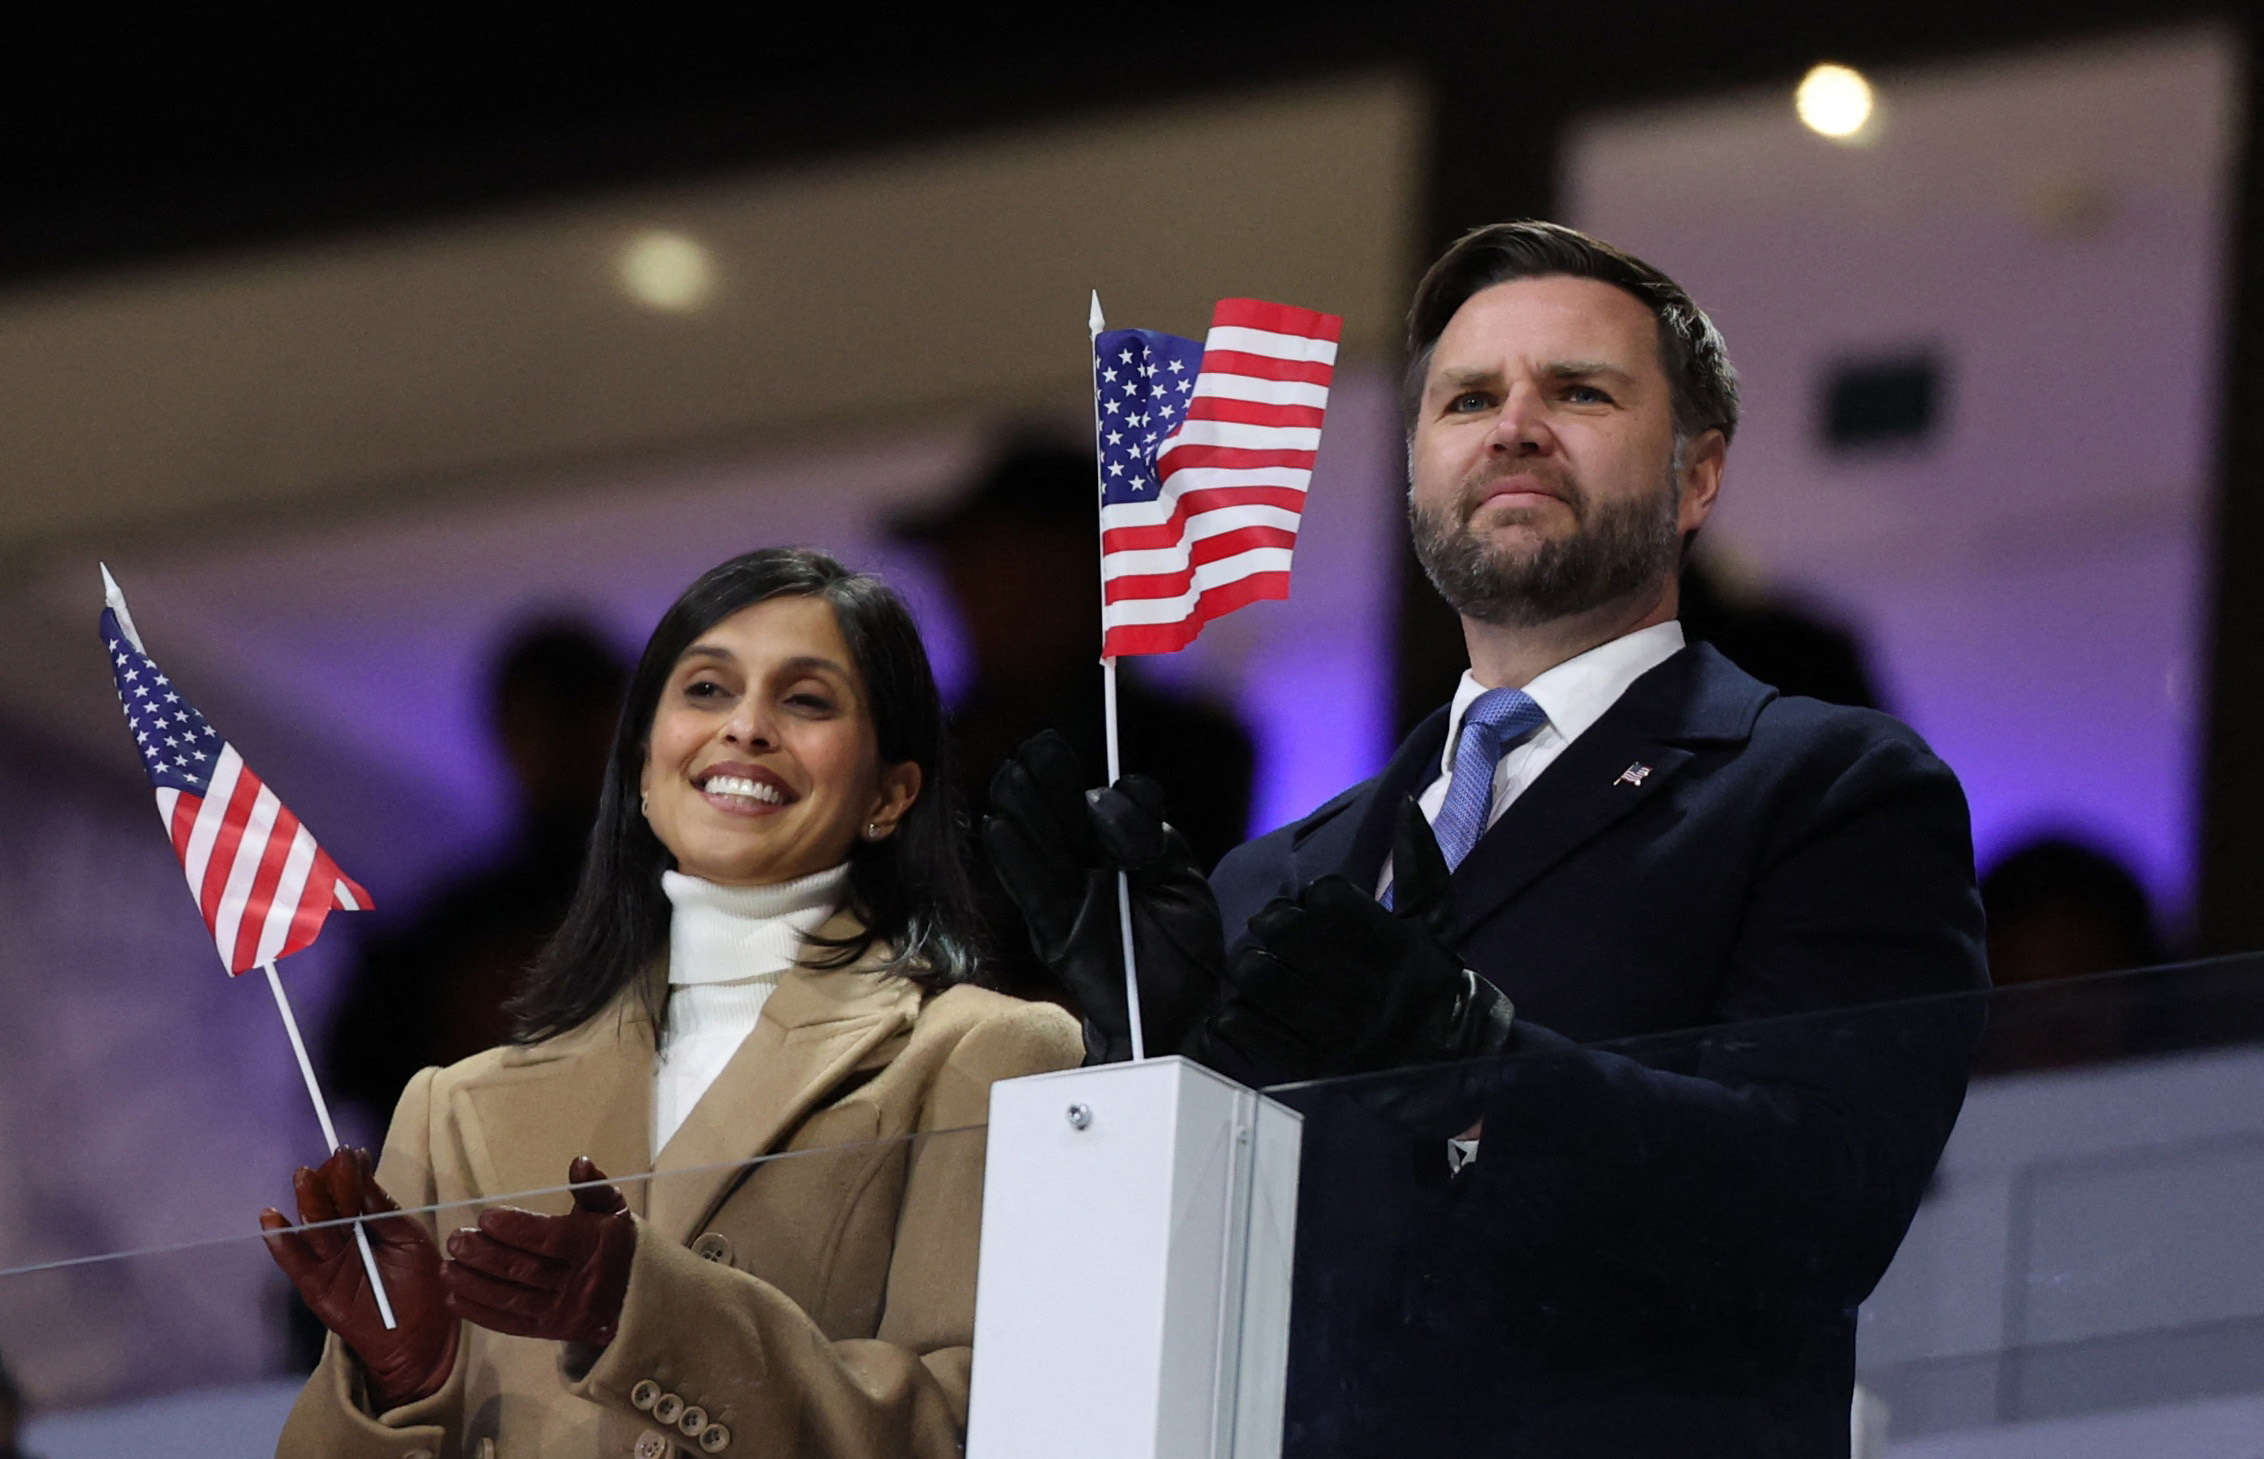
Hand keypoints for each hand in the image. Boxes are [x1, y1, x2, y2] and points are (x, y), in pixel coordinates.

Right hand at [261, 1147, 457, 1410]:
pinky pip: (296, 1264)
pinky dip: (283, 1243)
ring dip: (308, 1203)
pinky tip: (272, 1219)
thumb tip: (362, 1172)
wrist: (424, 1335)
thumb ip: (384, 1211)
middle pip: (331, 1209)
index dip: (351, 1175)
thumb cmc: (422, 1284)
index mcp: (368, 1227)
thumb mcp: (409, 1239)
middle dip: (329, 1184)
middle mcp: (345, 1242)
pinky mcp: (317, 1288)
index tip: (350, 1152)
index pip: (353, 1195)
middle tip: (329, 1162)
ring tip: (305, 1178)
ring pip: (314, 1230)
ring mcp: (329, 1264)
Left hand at [441, 1156, 636, 1348]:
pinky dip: (479, 1312)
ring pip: (511, 1297)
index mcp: (591, 1247)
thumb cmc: (616, 1243)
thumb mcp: (613, 1209)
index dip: (514, 1229)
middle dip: (484, 1255)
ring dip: (473, 1283)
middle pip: (523, 1269)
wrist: (636, 1295)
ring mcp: (562, 1311)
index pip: (547, 1239)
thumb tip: (578, 1162)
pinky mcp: (549, 1332)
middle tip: (456, 1240)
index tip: (485, 1218)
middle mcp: (577, 1282)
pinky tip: (455, 1297)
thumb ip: (592, 1187)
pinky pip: (510, 1324)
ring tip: (447, 1266)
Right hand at [984, 731, 1225, 1062]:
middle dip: (1049, 781)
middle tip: (1036, 749)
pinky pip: (1031, 892)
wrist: (1182, 1018)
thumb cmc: (1186, 951)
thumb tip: (1104, 802)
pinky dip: (1013, 859)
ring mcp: (1071, 898)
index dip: (1114, 799)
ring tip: (1011, 775)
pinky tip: (997, 826)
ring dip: (1023, 809)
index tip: (1120, 802)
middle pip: (1063, 816)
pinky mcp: (1054, 932)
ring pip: (1040, 846)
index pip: (1113, 806)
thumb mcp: (1183, 883)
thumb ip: (1149, 839)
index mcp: (1127, 847)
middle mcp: (1093, 866)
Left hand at [1213, 798, 1515, 1106]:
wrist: (1449, 1060)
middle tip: (1271, 925)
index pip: (1331, 899)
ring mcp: (1340, 1032)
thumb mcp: (1436, 918)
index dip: (1314, 895)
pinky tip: (1246, 1002)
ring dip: (1249, 961)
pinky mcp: (1316, 1066)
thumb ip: (1420, 861)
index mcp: (1397, 948)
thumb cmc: (1432, 975)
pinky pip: (1253, 1032)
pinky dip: (1238, 1011)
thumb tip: (1405, 804)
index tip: (1313, 900)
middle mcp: (1369, 990)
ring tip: (1256, 959)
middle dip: (1271, 922)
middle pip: (1288, 935)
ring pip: (1263, 980)